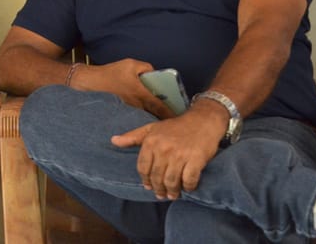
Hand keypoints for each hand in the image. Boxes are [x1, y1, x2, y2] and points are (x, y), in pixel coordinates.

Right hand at [74, 58, 173, 118]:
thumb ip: (146, 68)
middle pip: (156, 115)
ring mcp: (130, 111)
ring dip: (155, 117)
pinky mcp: (123, 112)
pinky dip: (144, 116)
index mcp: (142, 94)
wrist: (90, 83)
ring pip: (147, 116)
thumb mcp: (131, 64)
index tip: (181, 116)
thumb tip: (154, 74)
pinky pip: (138, 115)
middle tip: (175, 119)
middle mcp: (138, 105)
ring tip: (164, 118)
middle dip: (165, 117)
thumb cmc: (111, 73)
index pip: (162, 107)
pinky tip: (146, 114)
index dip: (173, 113)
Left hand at [111, 106, 225, 198]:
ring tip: (172, 195)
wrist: (202, 120)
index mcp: (151, 141)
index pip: (142, 167)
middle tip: (161, 195)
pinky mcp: (196, 159)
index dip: (145, 180)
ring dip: (172, 191)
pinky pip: (189, 179)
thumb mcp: (151, 128)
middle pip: (156, 176)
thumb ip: (132, 137)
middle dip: (158, 188)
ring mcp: (180, 154)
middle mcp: (163, 148)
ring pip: (171, 180)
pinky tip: (188, 188)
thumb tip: (113, 141)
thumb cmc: (175, 127)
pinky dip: (188, 187)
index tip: (148, 186)